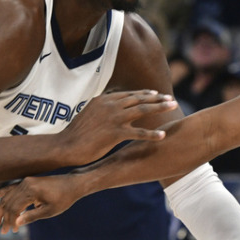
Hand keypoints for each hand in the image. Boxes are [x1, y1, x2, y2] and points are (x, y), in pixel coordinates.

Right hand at [0, 174, 79, 232]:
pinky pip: (11, 188)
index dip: (11, 221)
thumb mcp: (50, 211)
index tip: (11, 231)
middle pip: (9, 202)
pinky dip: (2, 193)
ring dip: (2, 209)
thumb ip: (32, 216)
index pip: (15, 208)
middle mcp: (26, 184)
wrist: (72, 184)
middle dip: (3, 218)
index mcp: (31, 191)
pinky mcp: (27, 181)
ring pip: (8, 196)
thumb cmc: (63, 199)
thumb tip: (16, 223)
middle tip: (0, 230)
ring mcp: (26, 181)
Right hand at [56, 90, 176, 166]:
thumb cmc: (77, 133)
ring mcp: (113, 118)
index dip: (144, 93)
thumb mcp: (89, 114)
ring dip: (160, 108)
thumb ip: (102, 109)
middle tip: (171, 99)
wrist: (66, 145)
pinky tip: (163, 136)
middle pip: (139, 99)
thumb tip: (110, 108)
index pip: (129, 94)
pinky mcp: (115, 133)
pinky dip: (152, 134)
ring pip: (142, 110)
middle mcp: (110, 105)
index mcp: (104, 100)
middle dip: (157, 98)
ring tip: (173, 107)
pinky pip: (138, 133)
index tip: (156, 94)